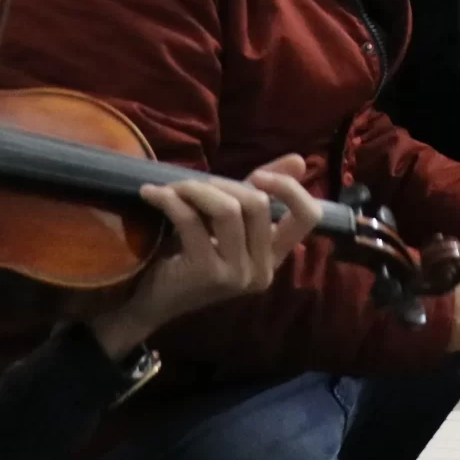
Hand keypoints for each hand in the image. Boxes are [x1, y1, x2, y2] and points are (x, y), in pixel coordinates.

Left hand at [91, 158, 320, 356]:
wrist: (153, 301)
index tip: (257, 175)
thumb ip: (262, 192)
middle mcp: (263, 270)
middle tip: (192, 185)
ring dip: (195, 189)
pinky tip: (152, 195)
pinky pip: (191, 220)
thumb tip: (299, 158)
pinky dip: (169, 200)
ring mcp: (236, 274)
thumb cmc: (192, 255)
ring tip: (171, 189)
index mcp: (275, 257)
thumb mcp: (230, 222)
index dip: (290, 188)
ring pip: (228, 209)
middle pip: (258, 204)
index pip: (308, 217)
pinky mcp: (207, 273)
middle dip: (221, 183)